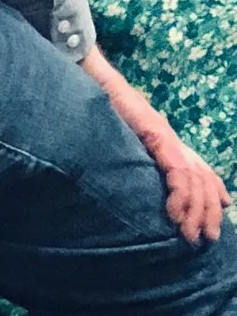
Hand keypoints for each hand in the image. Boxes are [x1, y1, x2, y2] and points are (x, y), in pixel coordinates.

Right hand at [84, 47, 225, 242]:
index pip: (201, 167)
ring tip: (190, 234)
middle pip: (203, 178)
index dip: (215, 189)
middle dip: (209, 211)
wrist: (92, 77)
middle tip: (207, 238)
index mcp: (166, 139)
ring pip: (194, 178)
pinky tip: (175, 213)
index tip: (223, 209)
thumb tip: (141, 177)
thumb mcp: (122, 138)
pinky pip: (176, 168)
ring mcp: (165, 135)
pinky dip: (179, 194)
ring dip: (196, 210)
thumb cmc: (99, 107)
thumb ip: (138, 155)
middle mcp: (171, 137)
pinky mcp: (155, 133)